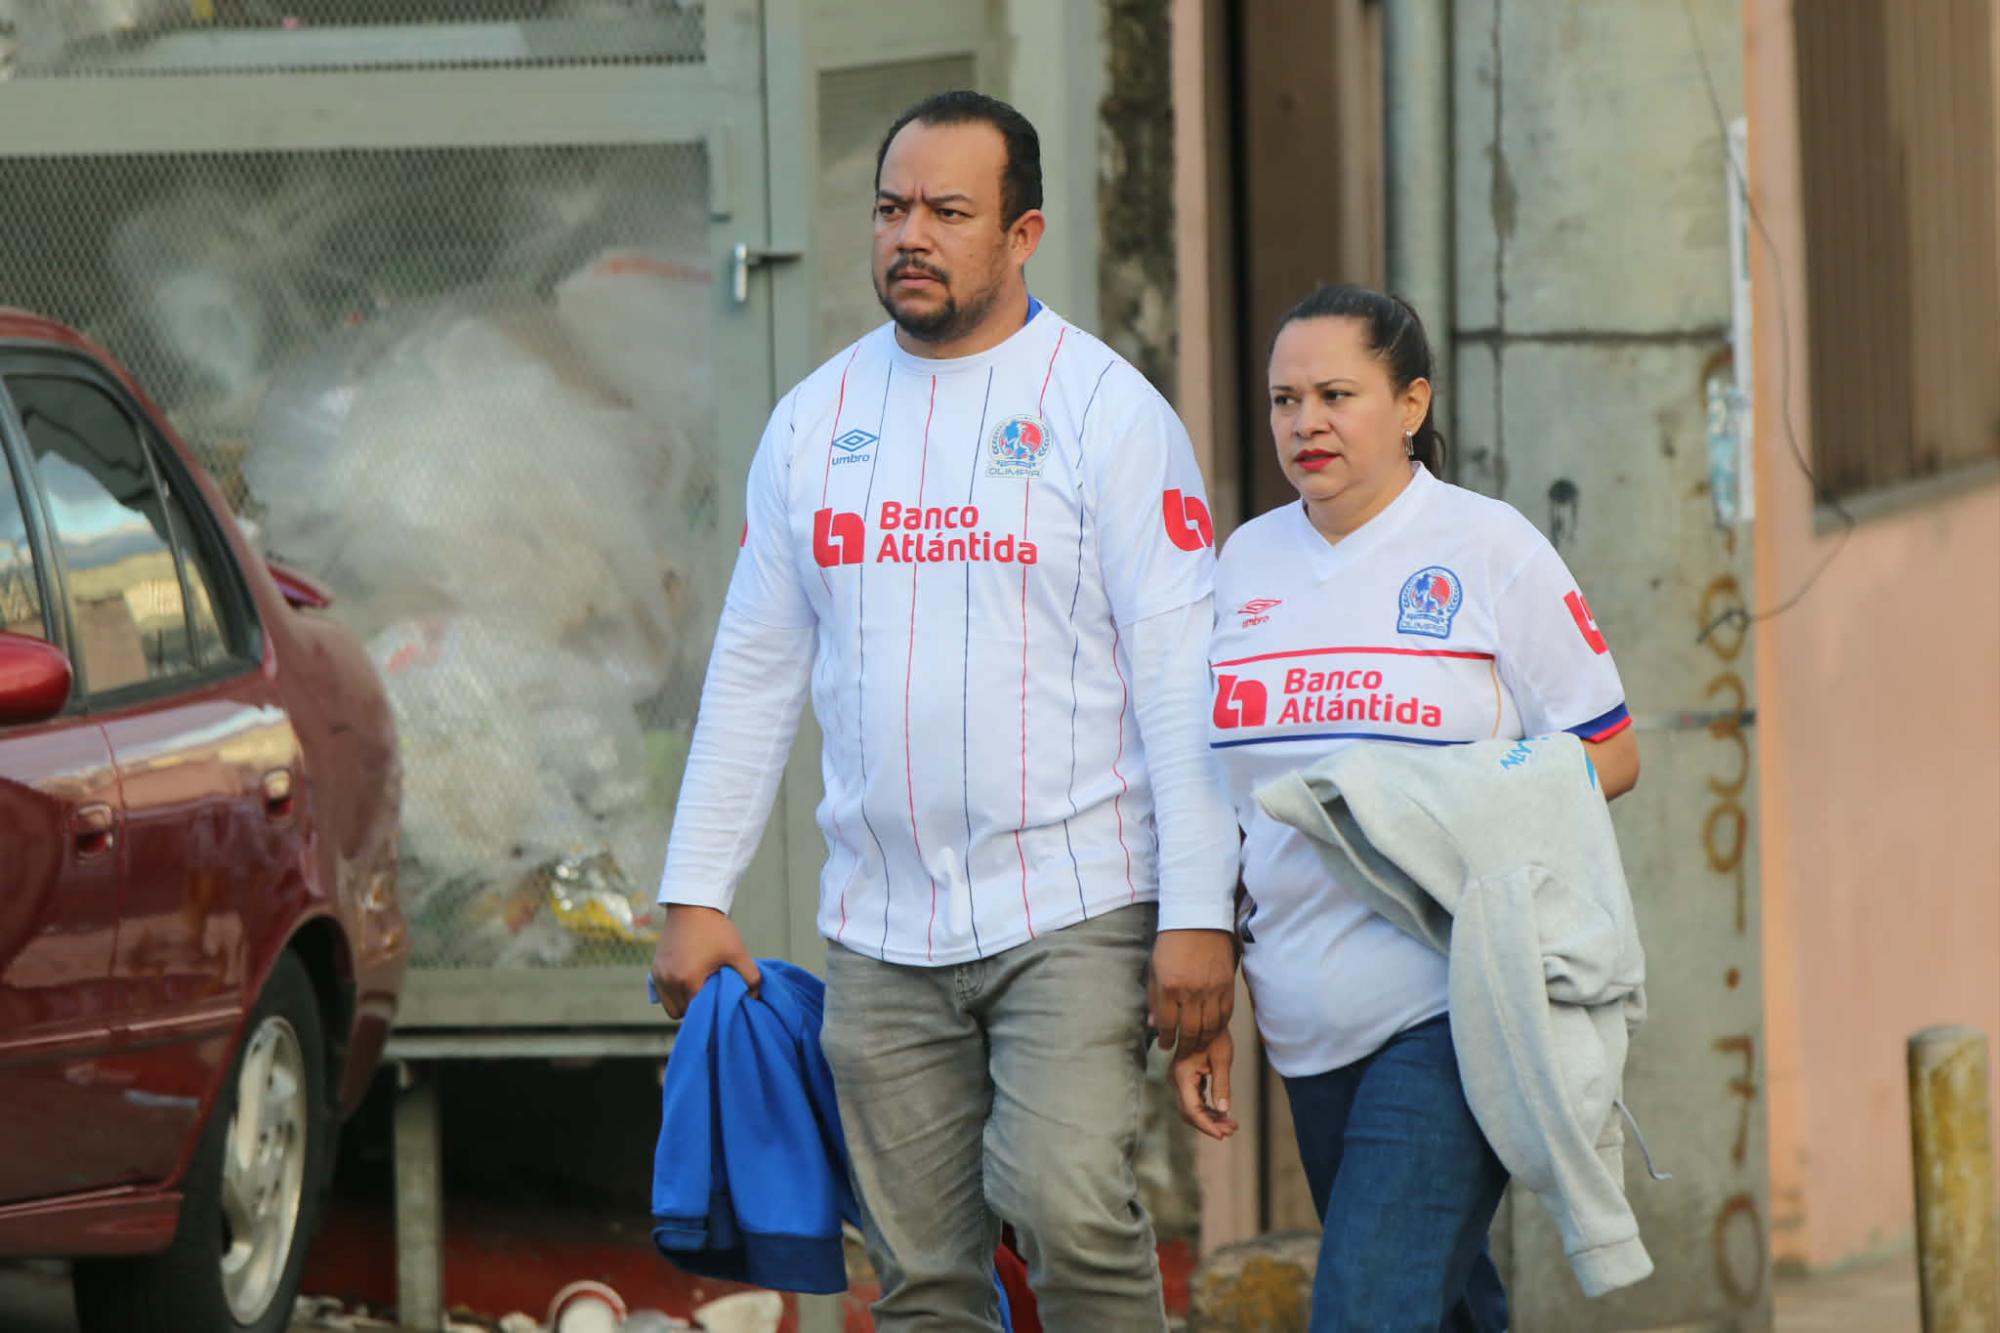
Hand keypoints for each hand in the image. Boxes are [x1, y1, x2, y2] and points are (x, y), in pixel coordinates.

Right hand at [649, 904, 760, 1019]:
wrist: (691, 905)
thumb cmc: (714, 929)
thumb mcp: (737, 952)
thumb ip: (750, 976)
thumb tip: (755, 996)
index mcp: (688, 980)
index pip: (697, 1013)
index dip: (710, 1011)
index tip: (720, 1002)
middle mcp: (669, 981)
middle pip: (681, 1013)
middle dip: (696, 1009)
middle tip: (710, 995)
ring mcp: (659, 975)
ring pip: (669, 1006)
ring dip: (683, 1002)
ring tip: (699, 988)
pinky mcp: (654, 969)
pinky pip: (662, 993)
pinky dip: (674, 993)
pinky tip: (688, 980)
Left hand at [1148, 928, 1235, 1055]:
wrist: (1198, 920)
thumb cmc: (1172, 942)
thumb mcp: (1154, 968)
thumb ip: (1154, 998)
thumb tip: (1153, 1024)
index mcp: (1169, 986)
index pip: (1168, 1024)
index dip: (1166, 1039)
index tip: (1166, 1045)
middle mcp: (1191, 992)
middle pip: (1190, 1031)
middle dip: (1185, 1047)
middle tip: (1182, 1053)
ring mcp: (1211, 990)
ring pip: (1210, 1028)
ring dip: (1203, 1042)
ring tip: (1197, 1047)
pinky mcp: (1227, 986)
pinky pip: (1225, 1015)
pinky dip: (1219, 1028)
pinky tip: (1213, 1032)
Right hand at [1171, 1031, 1237, 1139]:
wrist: (1208, 1017)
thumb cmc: (1216, 1035)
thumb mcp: (1222, 1059)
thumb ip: (1222, 1086)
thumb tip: (1224, 1111)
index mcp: (1182, 1074)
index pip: (1191, 1109)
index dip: (1207, 1125)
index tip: (1223, 1134)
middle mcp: (1176, 1078)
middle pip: (1189, 1113)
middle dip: (1210, 1124)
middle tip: (1232, 1130)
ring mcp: (1179, 1080)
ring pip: (1191, 1109)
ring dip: (1210, 1119)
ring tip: (1231, 1125)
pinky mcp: (1186, 1079)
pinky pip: (1194, 1101)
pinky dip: (1208, 1110)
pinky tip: (1223, 1115)